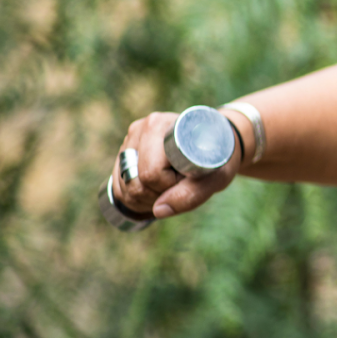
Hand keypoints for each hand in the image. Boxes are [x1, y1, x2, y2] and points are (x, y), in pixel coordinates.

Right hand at [111, 111, 241, 219]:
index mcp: (163, 127)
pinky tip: (155, 192)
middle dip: (157, 195)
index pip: (151, 173)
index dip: (168, 186)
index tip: (188, 180)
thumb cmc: (218, 157)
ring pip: (124, 187)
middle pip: (135, 181)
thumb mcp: (216, 177)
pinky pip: (118, 187)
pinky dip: (134, 199)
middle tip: (181, 186)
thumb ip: (192, 194)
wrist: (217, 142)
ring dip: (146, 199)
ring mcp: (130, 141)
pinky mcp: (125, 154)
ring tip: (171, 187)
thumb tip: (158, 210)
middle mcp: (142, 129)